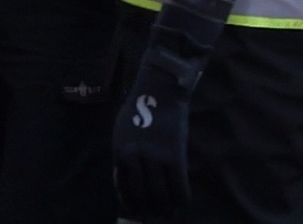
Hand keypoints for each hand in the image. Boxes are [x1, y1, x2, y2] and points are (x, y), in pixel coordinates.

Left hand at [113, 50, 192, 217]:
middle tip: (155, 215)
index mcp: (120, 153)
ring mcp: (155, 158)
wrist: (160, 90)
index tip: (137, 210)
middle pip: (142, 195)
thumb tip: (126, 178)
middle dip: (149, 210)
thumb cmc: (139, 107)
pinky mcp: (175, 157)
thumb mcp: (121, 131)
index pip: (123, 188)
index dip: (131, 203)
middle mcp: (135, 159)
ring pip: (161, 195)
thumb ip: (123, 154)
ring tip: (168, 213)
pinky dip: (181, 199)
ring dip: (165, 209)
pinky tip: (182, 203)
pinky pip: (179, 187)